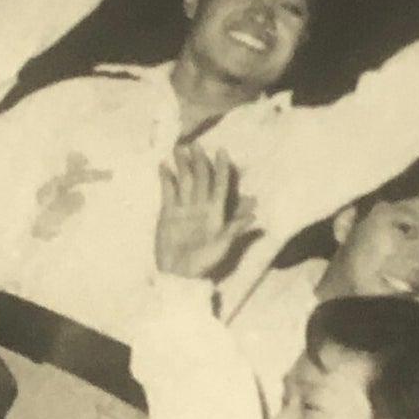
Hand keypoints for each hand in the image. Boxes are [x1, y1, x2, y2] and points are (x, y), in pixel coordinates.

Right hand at [155, 144, 259, 280]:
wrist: (179, 274)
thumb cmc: (204, 262)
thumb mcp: (222, 245)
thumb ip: (235, 228)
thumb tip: (255, 213)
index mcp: (216, 212)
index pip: (220, 185)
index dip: (222, 168)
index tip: (222, 150)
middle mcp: (201, 207)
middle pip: (201, 179)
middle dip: (199, 161)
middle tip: (196, 144)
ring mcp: (184, 208)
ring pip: (185, 181)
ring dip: (183, 165)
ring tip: (179, 148)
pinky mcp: (168, 213)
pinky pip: (168, 192)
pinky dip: (166, 179)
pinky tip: (164, 166)